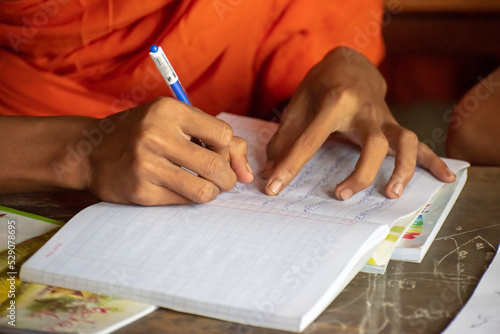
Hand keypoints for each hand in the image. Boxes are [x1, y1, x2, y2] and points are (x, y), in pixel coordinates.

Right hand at [82, 97, 252, 204]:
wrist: (90, 152)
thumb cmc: (141, 134)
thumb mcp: (174, 121)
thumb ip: (216, 139)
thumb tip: (248, 174)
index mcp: (168, 110)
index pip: (223, 135)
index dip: (227, 150)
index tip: (217, 154)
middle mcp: (156, 134)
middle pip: (217, 166)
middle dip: (227, 178)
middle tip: (220, 179)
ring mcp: (145, 165)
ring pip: (205, 191)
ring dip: (212, 193)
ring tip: (205, 187)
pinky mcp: (140, 191)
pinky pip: (183, 202)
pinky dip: (189, 199)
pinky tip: (179, 189)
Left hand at [263, 47, 454, 199]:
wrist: (350, 62)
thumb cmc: (321, 84)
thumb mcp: (298, 103)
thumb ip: (285, 136)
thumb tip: (270, 168)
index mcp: (334, 102)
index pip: (310, 140)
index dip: (289, 166)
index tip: (273, 188)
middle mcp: (365, 110)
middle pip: (373, 144)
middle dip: (359, 173)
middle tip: (340, 196)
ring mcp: (384, 118)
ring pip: (404, 142)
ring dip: (403, 169)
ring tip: (391, 194)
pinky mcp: (394, 125)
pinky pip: (419, 143)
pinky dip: (433, 162)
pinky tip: (446, 178)